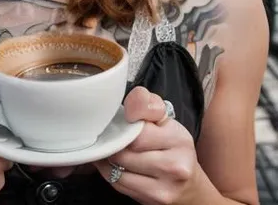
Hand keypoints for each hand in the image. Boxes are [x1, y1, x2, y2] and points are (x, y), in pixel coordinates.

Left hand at [96, 87, 198, 204]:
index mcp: (178, 138)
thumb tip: (131, 105)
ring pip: (117, 168)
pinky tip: (115, 165)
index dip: (124, 126)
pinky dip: (110, 172)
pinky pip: (118, 183)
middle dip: (114, 143)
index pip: (139, 132)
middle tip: (113, 136)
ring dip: (109, 158)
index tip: (121, 123)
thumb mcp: (165, 119)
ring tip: (112, 149)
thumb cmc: (172, 146)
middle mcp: (175, 166)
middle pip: (124, 152)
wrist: (189, 186)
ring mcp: (164, 188)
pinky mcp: (152, 201)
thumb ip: (147, 104)